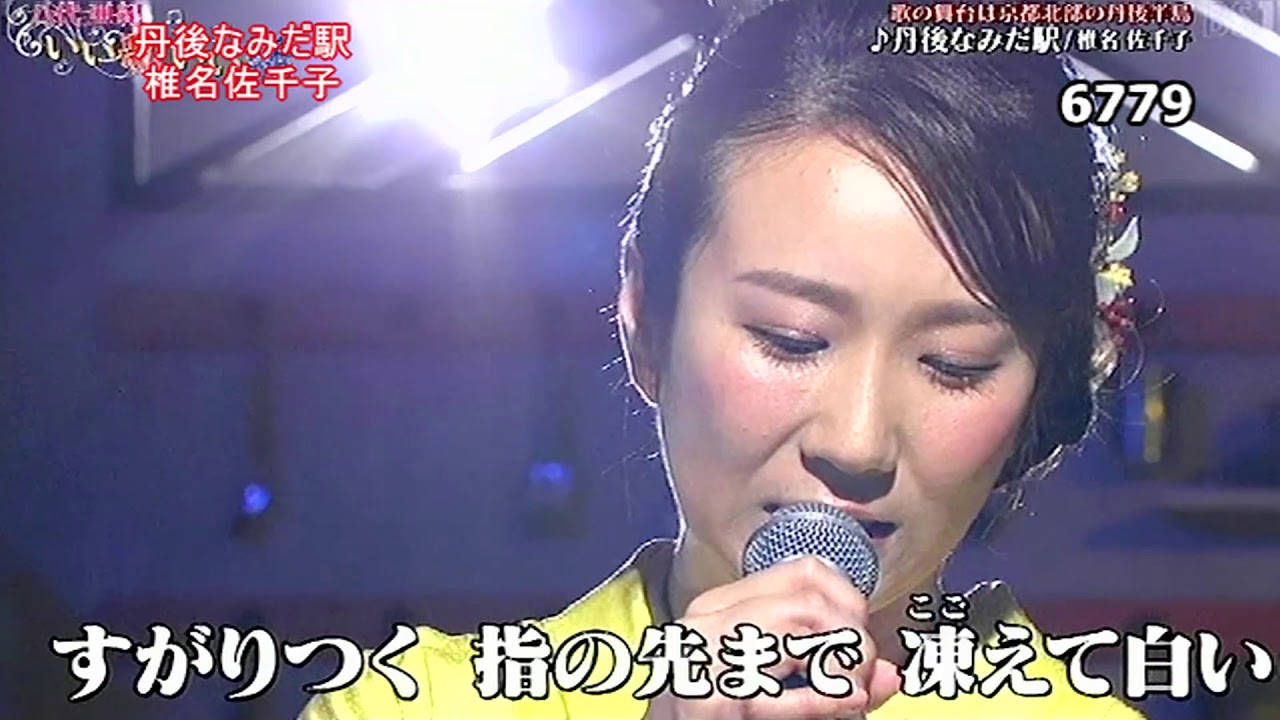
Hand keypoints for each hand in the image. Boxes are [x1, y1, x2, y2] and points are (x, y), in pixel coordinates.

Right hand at [644, 557, 899, 718]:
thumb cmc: (722, 712)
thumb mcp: (775, 685)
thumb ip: (833, 679)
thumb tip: (893, 675)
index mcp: (721, 607)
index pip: (805, 571)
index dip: (849, 602)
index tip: (858, 644)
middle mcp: (707, 622)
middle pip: (810, 600)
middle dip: (852, 640)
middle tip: (856, 683)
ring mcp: (703, 660)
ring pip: (800, 625)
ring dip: (842, 667)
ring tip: (847, 697)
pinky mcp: (706, 703)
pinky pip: (777, 692)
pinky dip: (822, 701)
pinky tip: (842, 705)